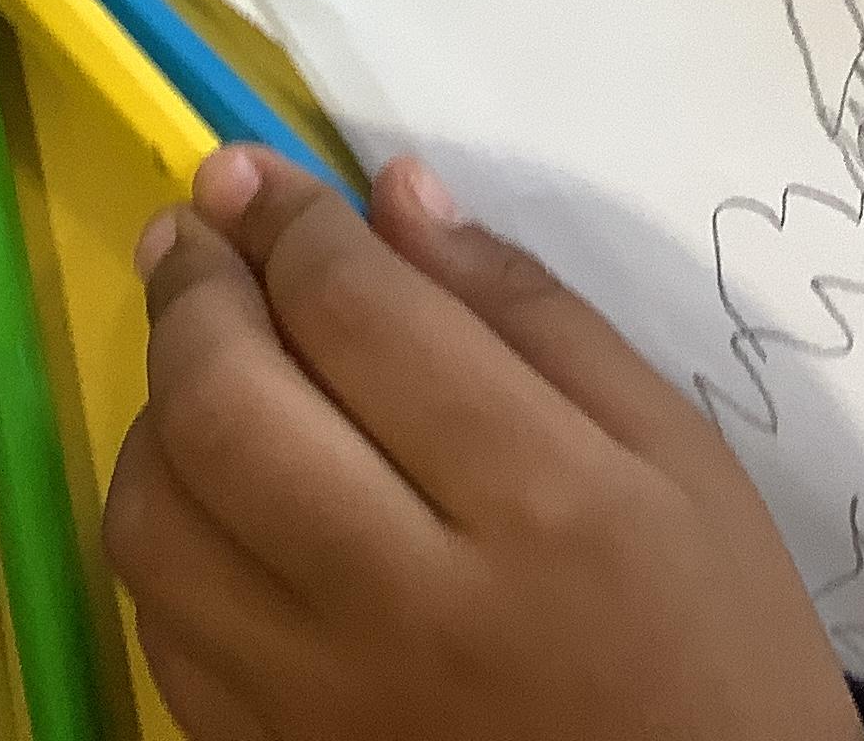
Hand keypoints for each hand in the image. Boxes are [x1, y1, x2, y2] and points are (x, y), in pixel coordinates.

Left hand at [108, 146, 863, 740]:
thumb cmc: (711, 641)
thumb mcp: (677, 456)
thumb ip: (531, 313)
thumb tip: (393, 195)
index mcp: (539, 502)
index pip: (354, 312)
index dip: (286, 221)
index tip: (255, 175)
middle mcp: (410, 603)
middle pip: (226, 406)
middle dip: (192, 289)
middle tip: (199, 232)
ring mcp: (323, 700)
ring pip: (157, 520)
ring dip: (153, 407)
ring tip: (199, 353)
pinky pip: (159, 629)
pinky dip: (162, 530)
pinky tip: (209, 483)